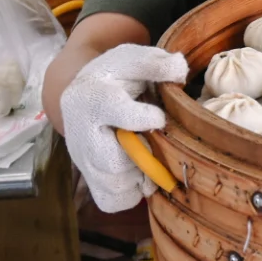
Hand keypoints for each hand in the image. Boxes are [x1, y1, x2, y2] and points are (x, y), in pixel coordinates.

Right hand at [60, 44, 188, 212]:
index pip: (117, 114)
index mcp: (94, 98)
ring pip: (115, 186)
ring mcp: (83, 161)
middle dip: (141, 157)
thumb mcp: (132, 59)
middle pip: (112, 162)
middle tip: (150, 144)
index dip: (144, 119)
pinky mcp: (88, 179)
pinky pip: (112, 201)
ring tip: (144, 156)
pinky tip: (137, 172)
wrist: (81, 97)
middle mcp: (82, 133)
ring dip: (139, 176)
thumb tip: (180, 71)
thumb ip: (156, 63)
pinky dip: (131, 194)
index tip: (158, 117)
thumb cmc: (114, 77)